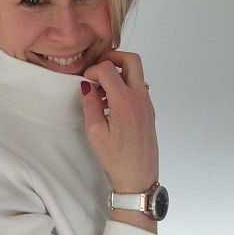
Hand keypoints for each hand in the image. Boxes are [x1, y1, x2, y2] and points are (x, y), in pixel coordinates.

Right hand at [81, 49, 158, 191]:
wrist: (138, 176)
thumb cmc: (116, 158)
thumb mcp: (95, 131)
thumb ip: (90, 104)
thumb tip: (87, 85)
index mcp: (125, 102)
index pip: (108, 69)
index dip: (93, 70)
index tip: (85, 82)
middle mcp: (140, 98)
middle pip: (131, 60)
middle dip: (112, 58)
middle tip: (97, 69)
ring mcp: (147, 103)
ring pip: (136, 72)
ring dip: (118, 72)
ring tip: (101, 90)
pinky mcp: (148, 110)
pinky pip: (138, 87)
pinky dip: (124, 85)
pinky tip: (110, 103)